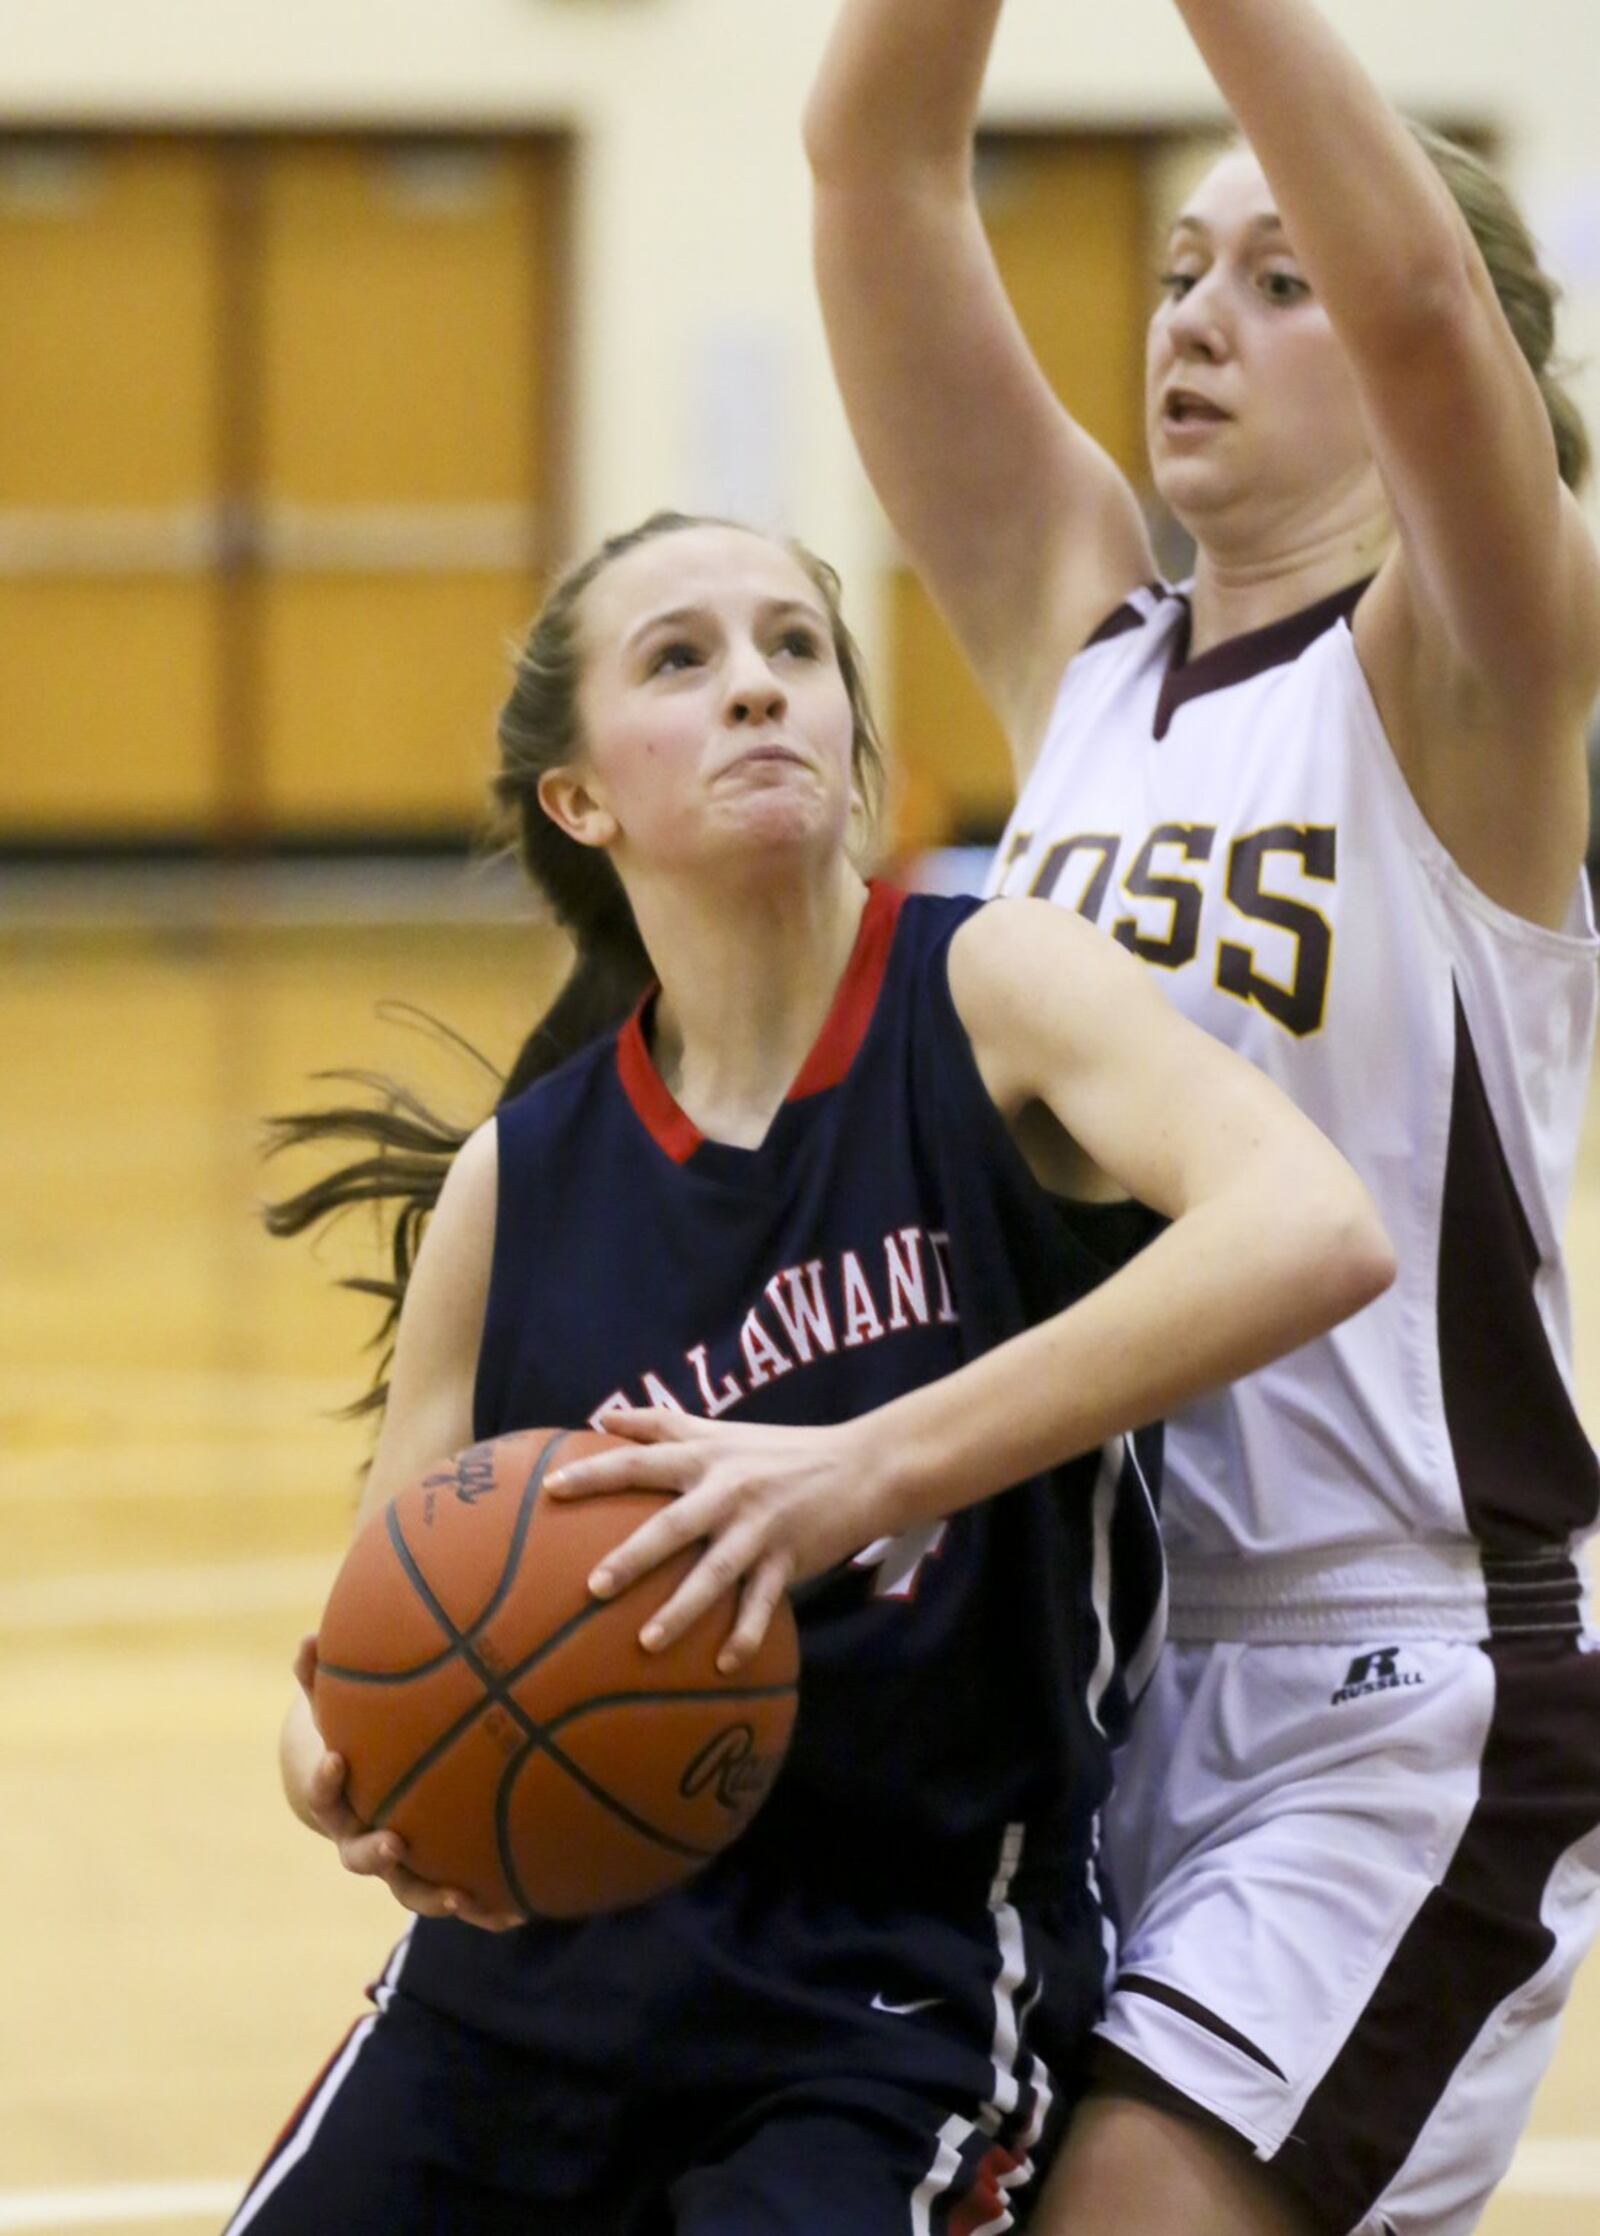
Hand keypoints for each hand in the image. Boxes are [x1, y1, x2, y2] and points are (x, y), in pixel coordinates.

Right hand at [285, 1637, 521, 1931]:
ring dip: (433, 1896)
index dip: (323, 1781)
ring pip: (410, 1890)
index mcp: (338, 1802)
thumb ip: (319, 1675)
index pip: (323, 1796)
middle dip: (377, 1852)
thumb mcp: (332, 1706)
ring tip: (460, 1896)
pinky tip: (519, 1913)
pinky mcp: (432, 1877)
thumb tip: (308, 1634)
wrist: (356, 1791)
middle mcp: (364, 1839)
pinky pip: (458, 1896)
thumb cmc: (349, 1736)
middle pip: (362, 1857)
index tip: (336, 1758)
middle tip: (396, 1841)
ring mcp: (398, 1865)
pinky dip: (484, 1908)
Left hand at [544, 1410, 890, 1668]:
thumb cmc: (780, 1449)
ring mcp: (759, 1529)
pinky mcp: (789, 1559)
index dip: (595, 1473)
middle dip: (633, 1557)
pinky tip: (723, 1666)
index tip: (551, 1489)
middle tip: (592, 1588)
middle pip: (672, 1526)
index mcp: (705, 1459)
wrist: (861, 1466)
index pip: (640, 1461)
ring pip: (715, 1574)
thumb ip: (661, 1424)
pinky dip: (745, 1635)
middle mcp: (728, 1492)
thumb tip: (602, 1417)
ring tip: (647, 1644)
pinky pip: (762, 1604)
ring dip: (681, 1610)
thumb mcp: (720, 1430)